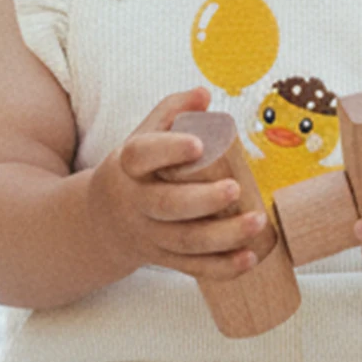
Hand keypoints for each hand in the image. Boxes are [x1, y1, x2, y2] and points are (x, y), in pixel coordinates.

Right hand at [89, 89, 266, 280]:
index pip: (142, 155)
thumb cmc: (136, 171)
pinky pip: (193, 267)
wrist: (103, 220)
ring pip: (184, 241)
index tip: (199, 145)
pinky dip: (223, 268)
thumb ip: (172, 112)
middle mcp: (136, 202)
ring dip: (223, 236)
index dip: (169, 150)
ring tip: (257, 221)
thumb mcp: (142, 137)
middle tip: (236, 189)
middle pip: (166, 205)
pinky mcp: (164, 258)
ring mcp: (149, 234)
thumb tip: (204, 94)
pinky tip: (250, 258)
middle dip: (203, 200)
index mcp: (129, 166)